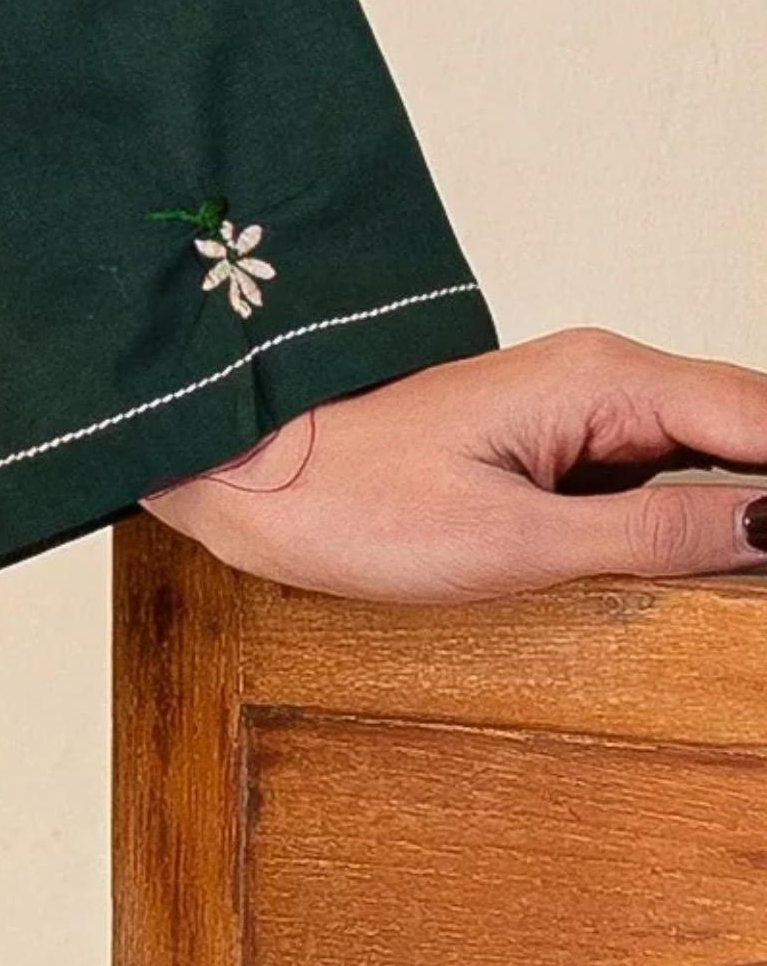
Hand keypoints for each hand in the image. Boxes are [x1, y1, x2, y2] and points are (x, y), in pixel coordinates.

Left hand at [140, 327, 766, 599]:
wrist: (248, 477)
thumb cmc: (353, 499)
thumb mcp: (521, 539)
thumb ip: (661, 531)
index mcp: (605, 379)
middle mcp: (605, 377)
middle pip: (756, 428)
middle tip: (753, 587)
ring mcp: (584, 409)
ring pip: (721, 451)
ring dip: (747, 505)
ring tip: (736, 578)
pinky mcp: (560, 445)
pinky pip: (669, 470)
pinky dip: (707, 514)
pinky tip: (716, 564)